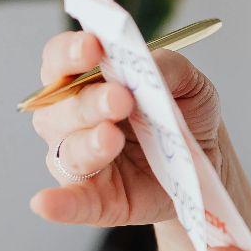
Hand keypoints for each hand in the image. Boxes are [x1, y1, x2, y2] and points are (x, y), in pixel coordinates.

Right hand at [26, 29, 223, 226]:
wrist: (206, 160)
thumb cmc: (185, 112)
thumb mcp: (190, 83)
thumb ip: (169, 67)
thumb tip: (148, 63)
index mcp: (86, 80)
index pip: (60, 60)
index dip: (70, 52)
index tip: (92, 47)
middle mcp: (71, 118)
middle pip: (60, 107)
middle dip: (89, 101)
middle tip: (120, 98)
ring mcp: (80, 160)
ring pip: (67, 151)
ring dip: (87, 143)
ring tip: (112, 137)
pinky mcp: (95, 199)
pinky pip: (71, 202)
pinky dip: (58, 203)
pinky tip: (44, 203)